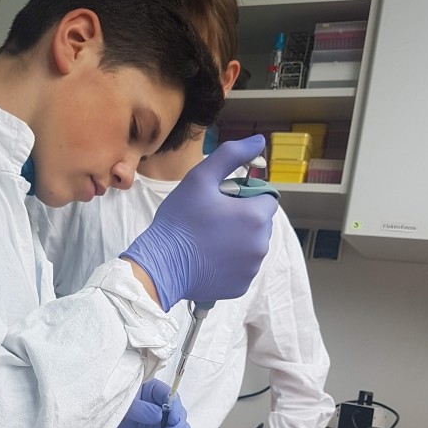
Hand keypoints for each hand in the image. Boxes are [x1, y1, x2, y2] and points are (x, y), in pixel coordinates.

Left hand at [100, 379, 189, 427]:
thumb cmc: (105, 409)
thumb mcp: (119, 404)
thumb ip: (138, 408)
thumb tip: (158, 414)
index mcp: (149, 389)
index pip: (168, 394)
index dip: (174, 405)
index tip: (173, 417)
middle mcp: (157, 405)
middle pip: (177, 411)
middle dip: (178, 424)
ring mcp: (159, 423)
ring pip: (179, 427)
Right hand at [122, 136, 276, 310]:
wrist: (161, 266)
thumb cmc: (179, 220)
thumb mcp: (200, 178)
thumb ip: (232, 155)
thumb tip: (258, 141)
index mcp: (256, 216)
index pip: (267, 198)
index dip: (246, 196)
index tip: (222, 200)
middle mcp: (261, 244)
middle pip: (261, 222)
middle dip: (243, 217)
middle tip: (212, 219)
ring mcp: (252, 268)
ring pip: (252, 245)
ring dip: (239, 239)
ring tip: (209, 239)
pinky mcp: (241, 285)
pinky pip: (243, 267)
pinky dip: (231, 261)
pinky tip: (209, 257)